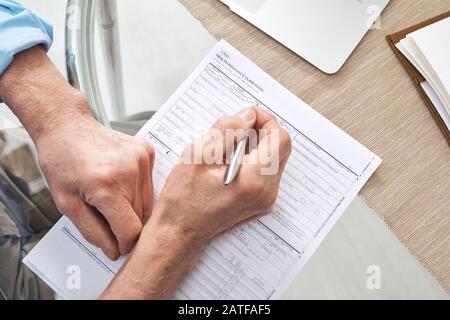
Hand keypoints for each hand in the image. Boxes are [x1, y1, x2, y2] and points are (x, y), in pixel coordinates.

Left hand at [35, 112, 153, 259]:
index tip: (116, 245)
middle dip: (124, 223)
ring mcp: (141, 158)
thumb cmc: (62, 161)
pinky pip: (150, 184)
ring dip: (132, 207)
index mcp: (106, 186)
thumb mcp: (66, 203)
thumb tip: (113, 250)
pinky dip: (136, 190)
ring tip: (110, 195)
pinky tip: (119, 181)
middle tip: (104, 214)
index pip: (130, 230)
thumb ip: (92, 231)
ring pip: (147, 202)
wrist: (67, 126)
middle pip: (140, 217)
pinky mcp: (147, 151)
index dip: (123, 243)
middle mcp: (129, 171)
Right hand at [152, 106, 291, 245]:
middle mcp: (266, 191)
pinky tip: (229, 160)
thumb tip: (247, 116)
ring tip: (227, 146)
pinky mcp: (259, 201)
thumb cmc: (183, 199)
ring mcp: (265, 199)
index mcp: (254, 179)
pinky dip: (252, 158)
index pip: (279, 138)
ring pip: (273, 158)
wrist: (180, 231)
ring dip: (255, 144)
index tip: (247, 116)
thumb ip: (227, 130)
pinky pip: (265, 171)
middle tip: (236, 128)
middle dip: (260, 131)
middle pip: (280, 147)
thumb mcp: (199, 155)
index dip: (265, 120)